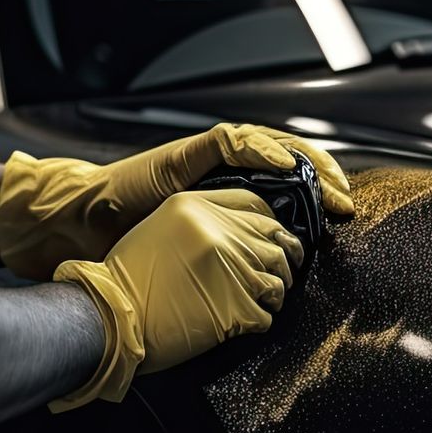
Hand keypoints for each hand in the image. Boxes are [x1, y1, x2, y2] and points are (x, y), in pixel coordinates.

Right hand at [0, 123, 352, 279]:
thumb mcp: (196, 263)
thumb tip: (270, 289)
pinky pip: (232, 142)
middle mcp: (218, 179)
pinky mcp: (184, 155)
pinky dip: (260, 150)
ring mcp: (202, 165)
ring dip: (299, 164)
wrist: (86, 232)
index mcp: (225, 203)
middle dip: (318, 183)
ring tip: (326, 183)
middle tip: (345, 204)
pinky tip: (284, 164)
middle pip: (283, 167)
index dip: (313, 202)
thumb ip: (230, 266)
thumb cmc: (134, 258)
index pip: (280, 192)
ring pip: (266, 147)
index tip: (340, 220)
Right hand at [47, 189, 302, 407]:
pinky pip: (267, 313)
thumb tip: (240, 230)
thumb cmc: (126, 280)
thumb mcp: (159, 227)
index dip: (272, 223)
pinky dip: (260, 320)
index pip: (257, 205)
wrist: (108, 317)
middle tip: (280, 273)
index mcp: (196, 207)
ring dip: (274, 292)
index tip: (274, 237)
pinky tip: (245, 322)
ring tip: (263, 300)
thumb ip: (200, 221)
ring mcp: (230, 270)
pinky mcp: (236, 308)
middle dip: (284, 258)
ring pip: (278, 277)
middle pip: (275, 238)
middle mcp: (217, 232)